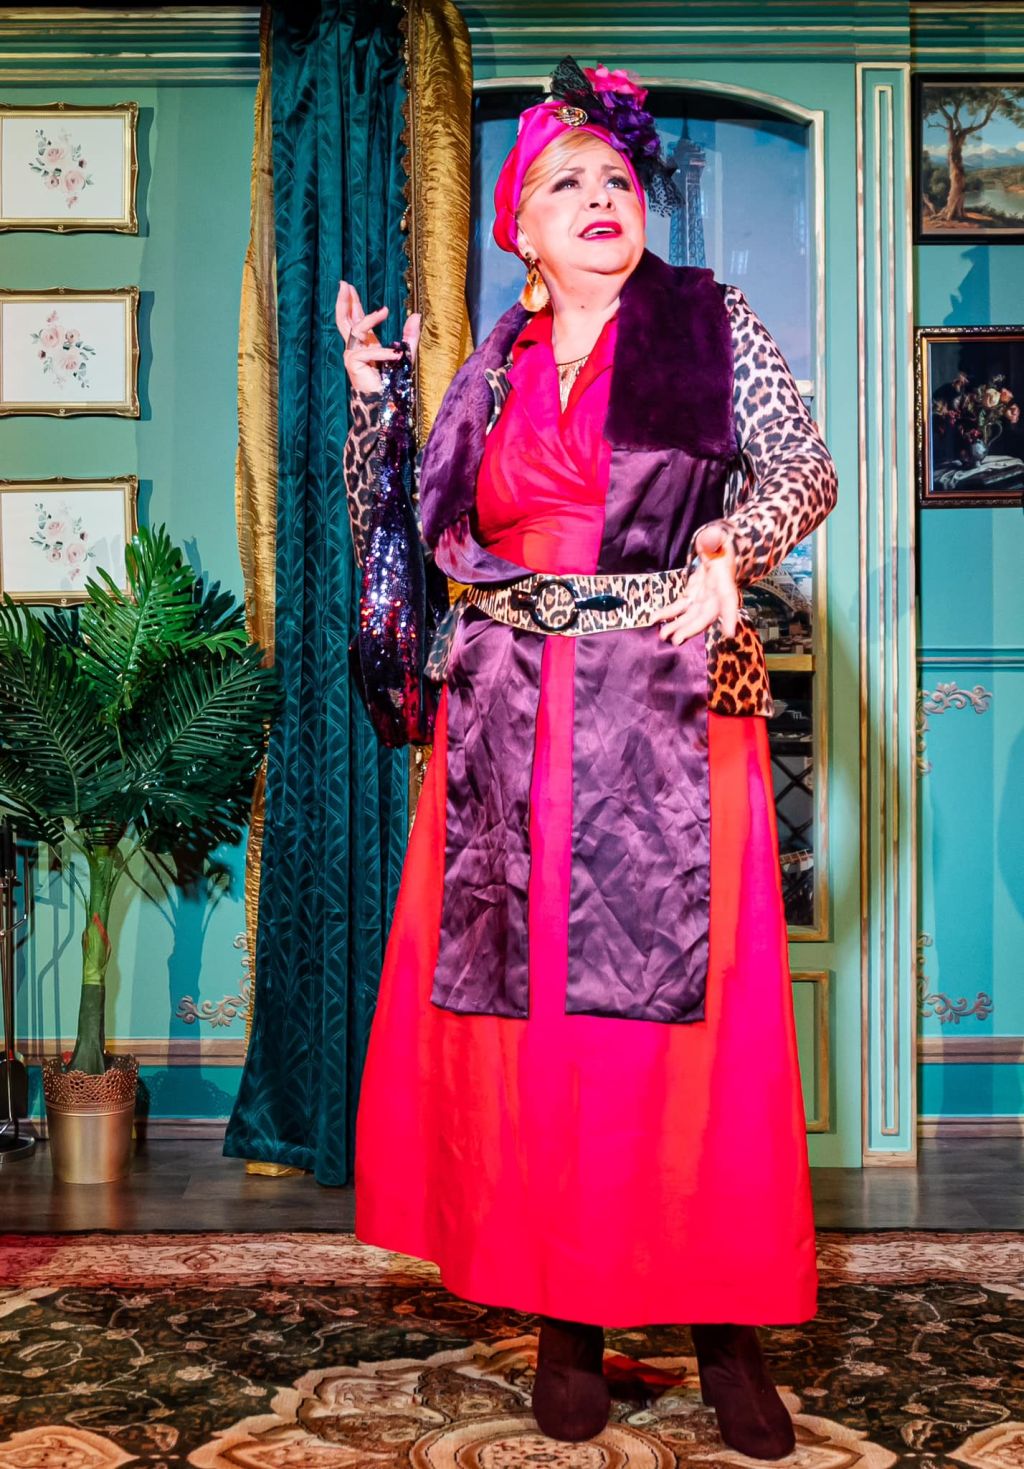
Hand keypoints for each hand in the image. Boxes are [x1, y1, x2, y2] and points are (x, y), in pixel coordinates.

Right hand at [336, 280, 420, 395]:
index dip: (352, 302)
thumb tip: (416, 314)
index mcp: (365, 343)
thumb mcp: (406, 353)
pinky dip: (383, 353)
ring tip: (385, 311)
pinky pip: (369, 351)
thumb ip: (410, 335)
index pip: (355, 318)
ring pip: (358, 328)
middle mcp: (355, 347)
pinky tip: (394, 355)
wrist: (386, 401)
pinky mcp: (353, 363)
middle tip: (344, 284)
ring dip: (371, 318)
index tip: (349, 286)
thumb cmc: (393, 381)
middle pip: (344, 319)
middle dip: (344, 301)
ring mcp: (352, 354)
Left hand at [657, 524, 739, 643]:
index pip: (729, 599)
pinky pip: (680, 608)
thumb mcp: (718, 537)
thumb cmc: (719, 541)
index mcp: (724, 578)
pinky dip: (667, 614)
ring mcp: (703, 597)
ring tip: (662, 635)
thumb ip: (713, 539)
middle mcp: (715, 593)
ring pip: (692, 616)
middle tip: (676, 640)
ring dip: (678, 627)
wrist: (719, 548)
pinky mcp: (692, 596)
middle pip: (706, 615)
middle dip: (692, 628)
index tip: (729, 634)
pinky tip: (654, 619)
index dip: (729, 616)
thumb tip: (709, 538)